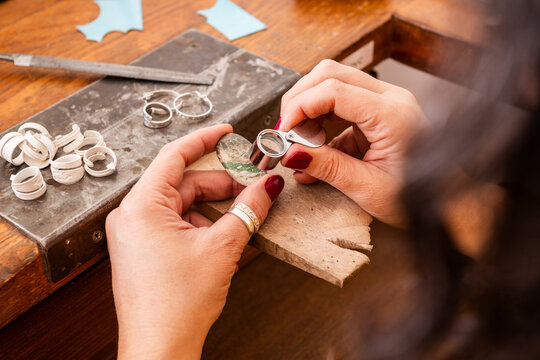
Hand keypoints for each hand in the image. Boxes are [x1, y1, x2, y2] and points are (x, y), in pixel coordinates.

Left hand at [105, 124, 283, 358]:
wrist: (160, 349)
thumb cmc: (175, 306)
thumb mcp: (222, 248)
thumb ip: (248, 209)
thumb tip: (267, 186)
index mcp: (141, 207)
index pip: (174, 156)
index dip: (205, 139)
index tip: (226, 131)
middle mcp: (132, 216)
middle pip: (183, 182)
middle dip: (220, 182)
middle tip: (251, 184)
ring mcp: (136, 233)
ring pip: (182, 203)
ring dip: (213, 205)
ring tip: (242, 212)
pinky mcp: (144, 248)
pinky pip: (176, 221)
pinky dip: (201, 221)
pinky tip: (224, 231)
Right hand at [279, 60, 427, 225]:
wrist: (446, 200)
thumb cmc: (419, 196)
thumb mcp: (369, 188)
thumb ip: (328, 167)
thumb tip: (291, 154)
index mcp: (392, 114)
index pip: (334, 90)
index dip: (300, 106)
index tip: (283, 131)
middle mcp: (390, 99)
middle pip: (330, 75)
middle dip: (300, 100)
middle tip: (285, 132)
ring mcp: (385, 102)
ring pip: (333, 84)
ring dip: (309, 110)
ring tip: (299, 144)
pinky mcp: (378, 112)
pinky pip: (340, 106)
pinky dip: (321, 124)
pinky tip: (313, 151)